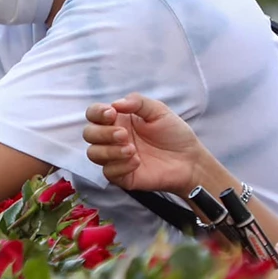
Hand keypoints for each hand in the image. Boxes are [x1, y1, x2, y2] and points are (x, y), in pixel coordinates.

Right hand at [82, 93, 212, 195]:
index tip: (111, 114)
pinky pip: (108, 172)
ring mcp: (115, 157)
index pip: (94, 114)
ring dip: (109, 150)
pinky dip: (120, 166)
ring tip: (132, 149)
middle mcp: (112, 138)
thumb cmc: (174, 134)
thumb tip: (116, 104)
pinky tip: (137, 162)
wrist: (189, 160)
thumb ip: (137, 102)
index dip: (96, 113)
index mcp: (118, 119)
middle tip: (124, 134)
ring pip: (93, 154)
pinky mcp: (121, 176)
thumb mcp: (158, 111)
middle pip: (88, 134)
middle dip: (102, 133)